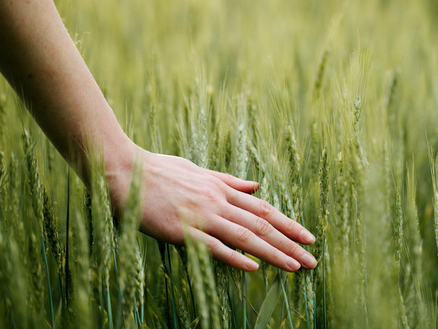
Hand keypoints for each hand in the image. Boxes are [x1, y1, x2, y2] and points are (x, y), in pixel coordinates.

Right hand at [108, 146, 317, 272]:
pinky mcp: (181, 230)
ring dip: (272, 252)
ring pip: (245, 236)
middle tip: (312, 259)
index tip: (307, 237)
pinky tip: (253, 267)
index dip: (288, 224)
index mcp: (221, 188)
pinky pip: (213, 246)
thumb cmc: (160, 170)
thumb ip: (228, 181)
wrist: (124, 171)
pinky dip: (234, 256)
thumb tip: (255, 185)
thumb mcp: (200, 171)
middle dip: (289, 243)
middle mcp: (217, 201)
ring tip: (295, 266)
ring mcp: (201, 215)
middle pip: (262, 224)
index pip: (263, 209)